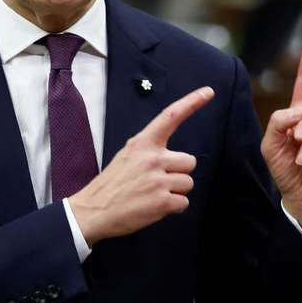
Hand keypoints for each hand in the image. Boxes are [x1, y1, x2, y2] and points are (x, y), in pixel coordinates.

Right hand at [69, 87, 213, 244]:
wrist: (93, 210)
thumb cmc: (112, 185)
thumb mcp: (126, 156)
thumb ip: (149, 151)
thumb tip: (171, 157)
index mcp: (142, 143)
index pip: (171, 117)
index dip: (192, 103)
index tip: (208, 92)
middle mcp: (152, 158)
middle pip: (189, 162)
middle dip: (179, 173)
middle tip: (157, 182)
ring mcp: (157, 180)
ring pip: (188, 183)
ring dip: (175, 192)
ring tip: (153, 195)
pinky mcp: (161, 201)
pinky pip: (184, 202)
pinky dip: (173, 207)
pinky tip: (154, 207)